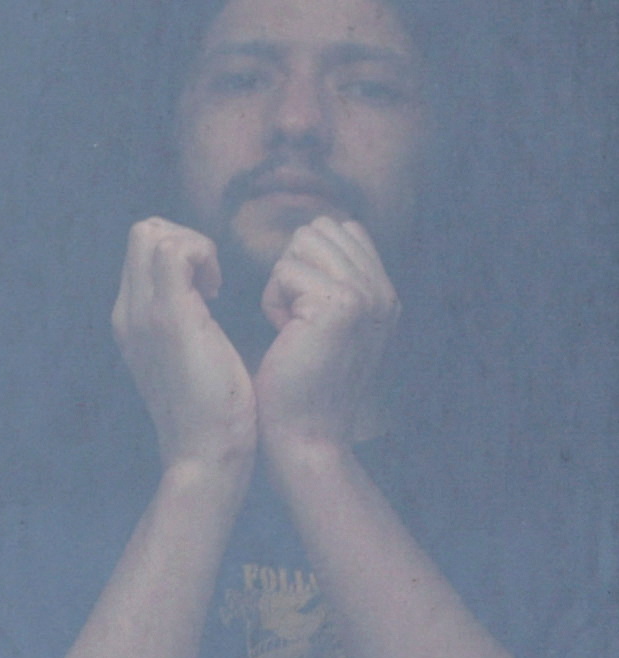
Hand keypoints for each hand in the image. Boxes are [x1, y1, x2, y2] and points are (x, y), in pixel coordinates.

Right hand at [112, 217, 256, 477]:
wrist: (204, 456)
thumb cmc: (212, 415)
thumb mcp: (186, 361)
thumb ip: (183, 328)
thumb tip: (203, 304)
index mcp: (129, 319)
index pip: (142, 250)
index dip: (180, 253)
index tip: (209, 288)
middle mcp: (126, 310)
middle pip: (142, 232)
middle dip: (186, 241)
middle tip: (212, 282)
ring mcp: (142, 312)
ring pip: (152, 232)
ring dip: (195, 246)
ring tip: (215, 287)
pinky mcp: (169, 317)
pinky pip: (176, 250)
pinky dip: (204, 254)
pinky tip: (219, 292)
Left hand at [253, 215, 397, 461]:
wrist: (304, 431)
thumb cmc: (299, 376)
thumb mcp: (327, 320)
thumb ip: (334, 275)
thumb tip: (322, 226)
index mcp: (385, 292)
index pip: (342, 227)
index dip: (306, 259)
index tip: (307, 308)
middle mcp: (384, 292)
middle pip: (318, 229)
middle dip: (292, 267)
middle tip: (298, 319)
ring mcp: (367, 296)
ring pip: (300, 244)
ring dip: (281, 284)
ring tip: (294, 327)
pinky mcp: (341, 305)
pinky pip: (284, 271)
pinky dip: (272, 301)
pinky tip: (287, 336)